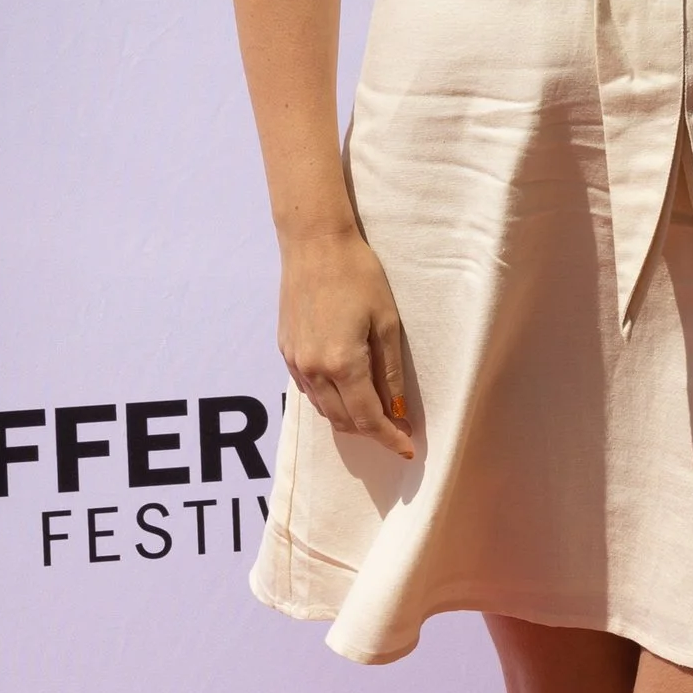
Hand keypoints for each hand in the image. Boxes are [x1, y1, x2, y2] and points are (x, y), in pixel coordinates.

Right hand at [280, 229, 415, 457]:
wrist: (314, 244)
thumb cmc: (358, 275)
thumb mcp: (387, 323)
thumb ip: (390, 372)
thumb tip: (398, 410)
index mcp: (342, 364)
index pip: (368, 418)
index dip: (389, 438)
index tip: (407, 448)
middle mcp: (313, 369)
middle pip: (343, 421)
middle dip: (370, 432)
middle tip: (395, 431)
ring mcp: (295, 362)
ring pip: (323, 409)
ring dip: (349, 418)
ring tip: (374, 413)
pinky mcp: (285, 351)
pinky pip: (308, 390)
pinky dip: (329, 400)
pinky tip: (346, 390)